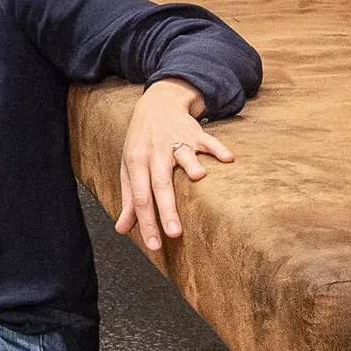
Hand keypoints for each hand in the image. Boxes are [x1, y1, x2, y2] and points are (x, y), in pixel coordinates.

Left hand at [114, 76, 235, 256]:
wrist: (156, 104)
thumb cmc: (141, 143)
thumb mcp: (130, 167)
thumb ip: (129, 199)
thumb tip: (122, 229)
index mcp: (136, 163)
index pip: (140, 198)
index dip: (146, 222)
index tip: (155, 246)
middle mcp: (154, 152)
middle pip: (160, 183)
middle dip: (167, 208)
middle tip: (174, 233)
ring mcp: (174, 141)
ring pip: (182, 154)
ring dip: (191, 164)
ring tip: (198, 176)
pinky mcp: (194, 132)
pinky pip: (207, 140)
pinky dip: (217, 148)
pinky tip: (228, 159)